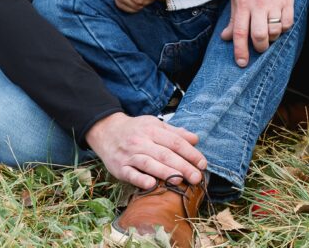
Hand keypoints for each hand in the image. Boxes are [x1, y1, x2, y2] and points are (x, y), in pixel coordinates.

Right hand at [85, 112, 206, 189]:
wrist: (106, 131)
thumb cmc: (136, 130)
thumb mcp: (154, 125)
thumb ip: (175, 132)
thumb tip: (196, 139)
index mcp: (152, 130)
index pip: (175, 141)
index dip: (190, 153)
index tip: (203, 164)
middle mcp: (141, 141)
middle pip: (165, 154)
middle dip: (182, 166)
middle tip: (197, 177)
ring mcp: (130, 155)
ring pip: (149, 163)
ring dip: (165, 172)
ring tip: (180, 180)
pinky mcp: (119, 167)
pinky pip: (130, 174)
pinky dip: (140, 179)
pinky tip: (151, 184)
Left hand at [221, 0, 294, 65]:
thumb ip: (233, 18)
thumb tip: (226, 37)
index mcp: (243, 3)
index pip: (240, 33)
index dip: (240, 51)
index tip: (241, 62)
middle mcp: (259, 4)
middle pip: (260, 36)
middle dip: (259, 48)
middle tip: (258, 47)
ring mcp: (275, 2)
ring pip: (275, 32)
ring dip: (271, 38)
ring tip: (268, 33)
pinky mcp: (288, 0)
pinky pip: (288, 24)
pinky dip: (283, 29)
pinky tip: (278, 24)